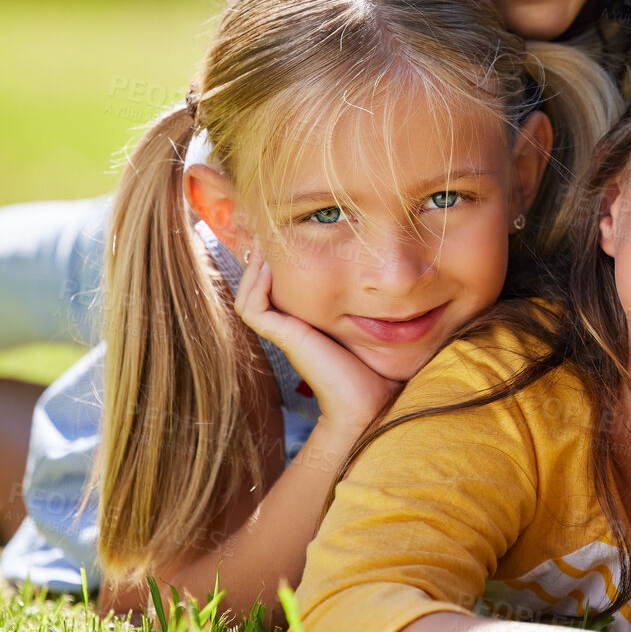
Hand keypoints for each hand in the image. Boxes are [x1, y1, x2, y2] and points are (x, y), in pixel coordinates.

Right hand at [233, 245, 398, 438]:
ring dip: (255, 266)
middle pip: (255, 286)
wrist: (369, 403)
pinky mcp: (285, 337)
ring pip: (248, 294)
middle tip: (270, 228)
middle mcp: (288, 325)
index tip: (288, 232)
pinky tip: (273, 266)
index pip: (274, 285)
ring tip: (267, 240)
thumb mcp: (367, 323)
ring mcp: (284, 332)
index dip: (274, 259)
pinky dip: (257, 285)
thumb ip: (365, 301)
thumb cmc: (376, 367)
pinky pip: (254, 308)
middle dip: (260, 256)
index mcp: (302, 321)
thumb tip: (382, 273)